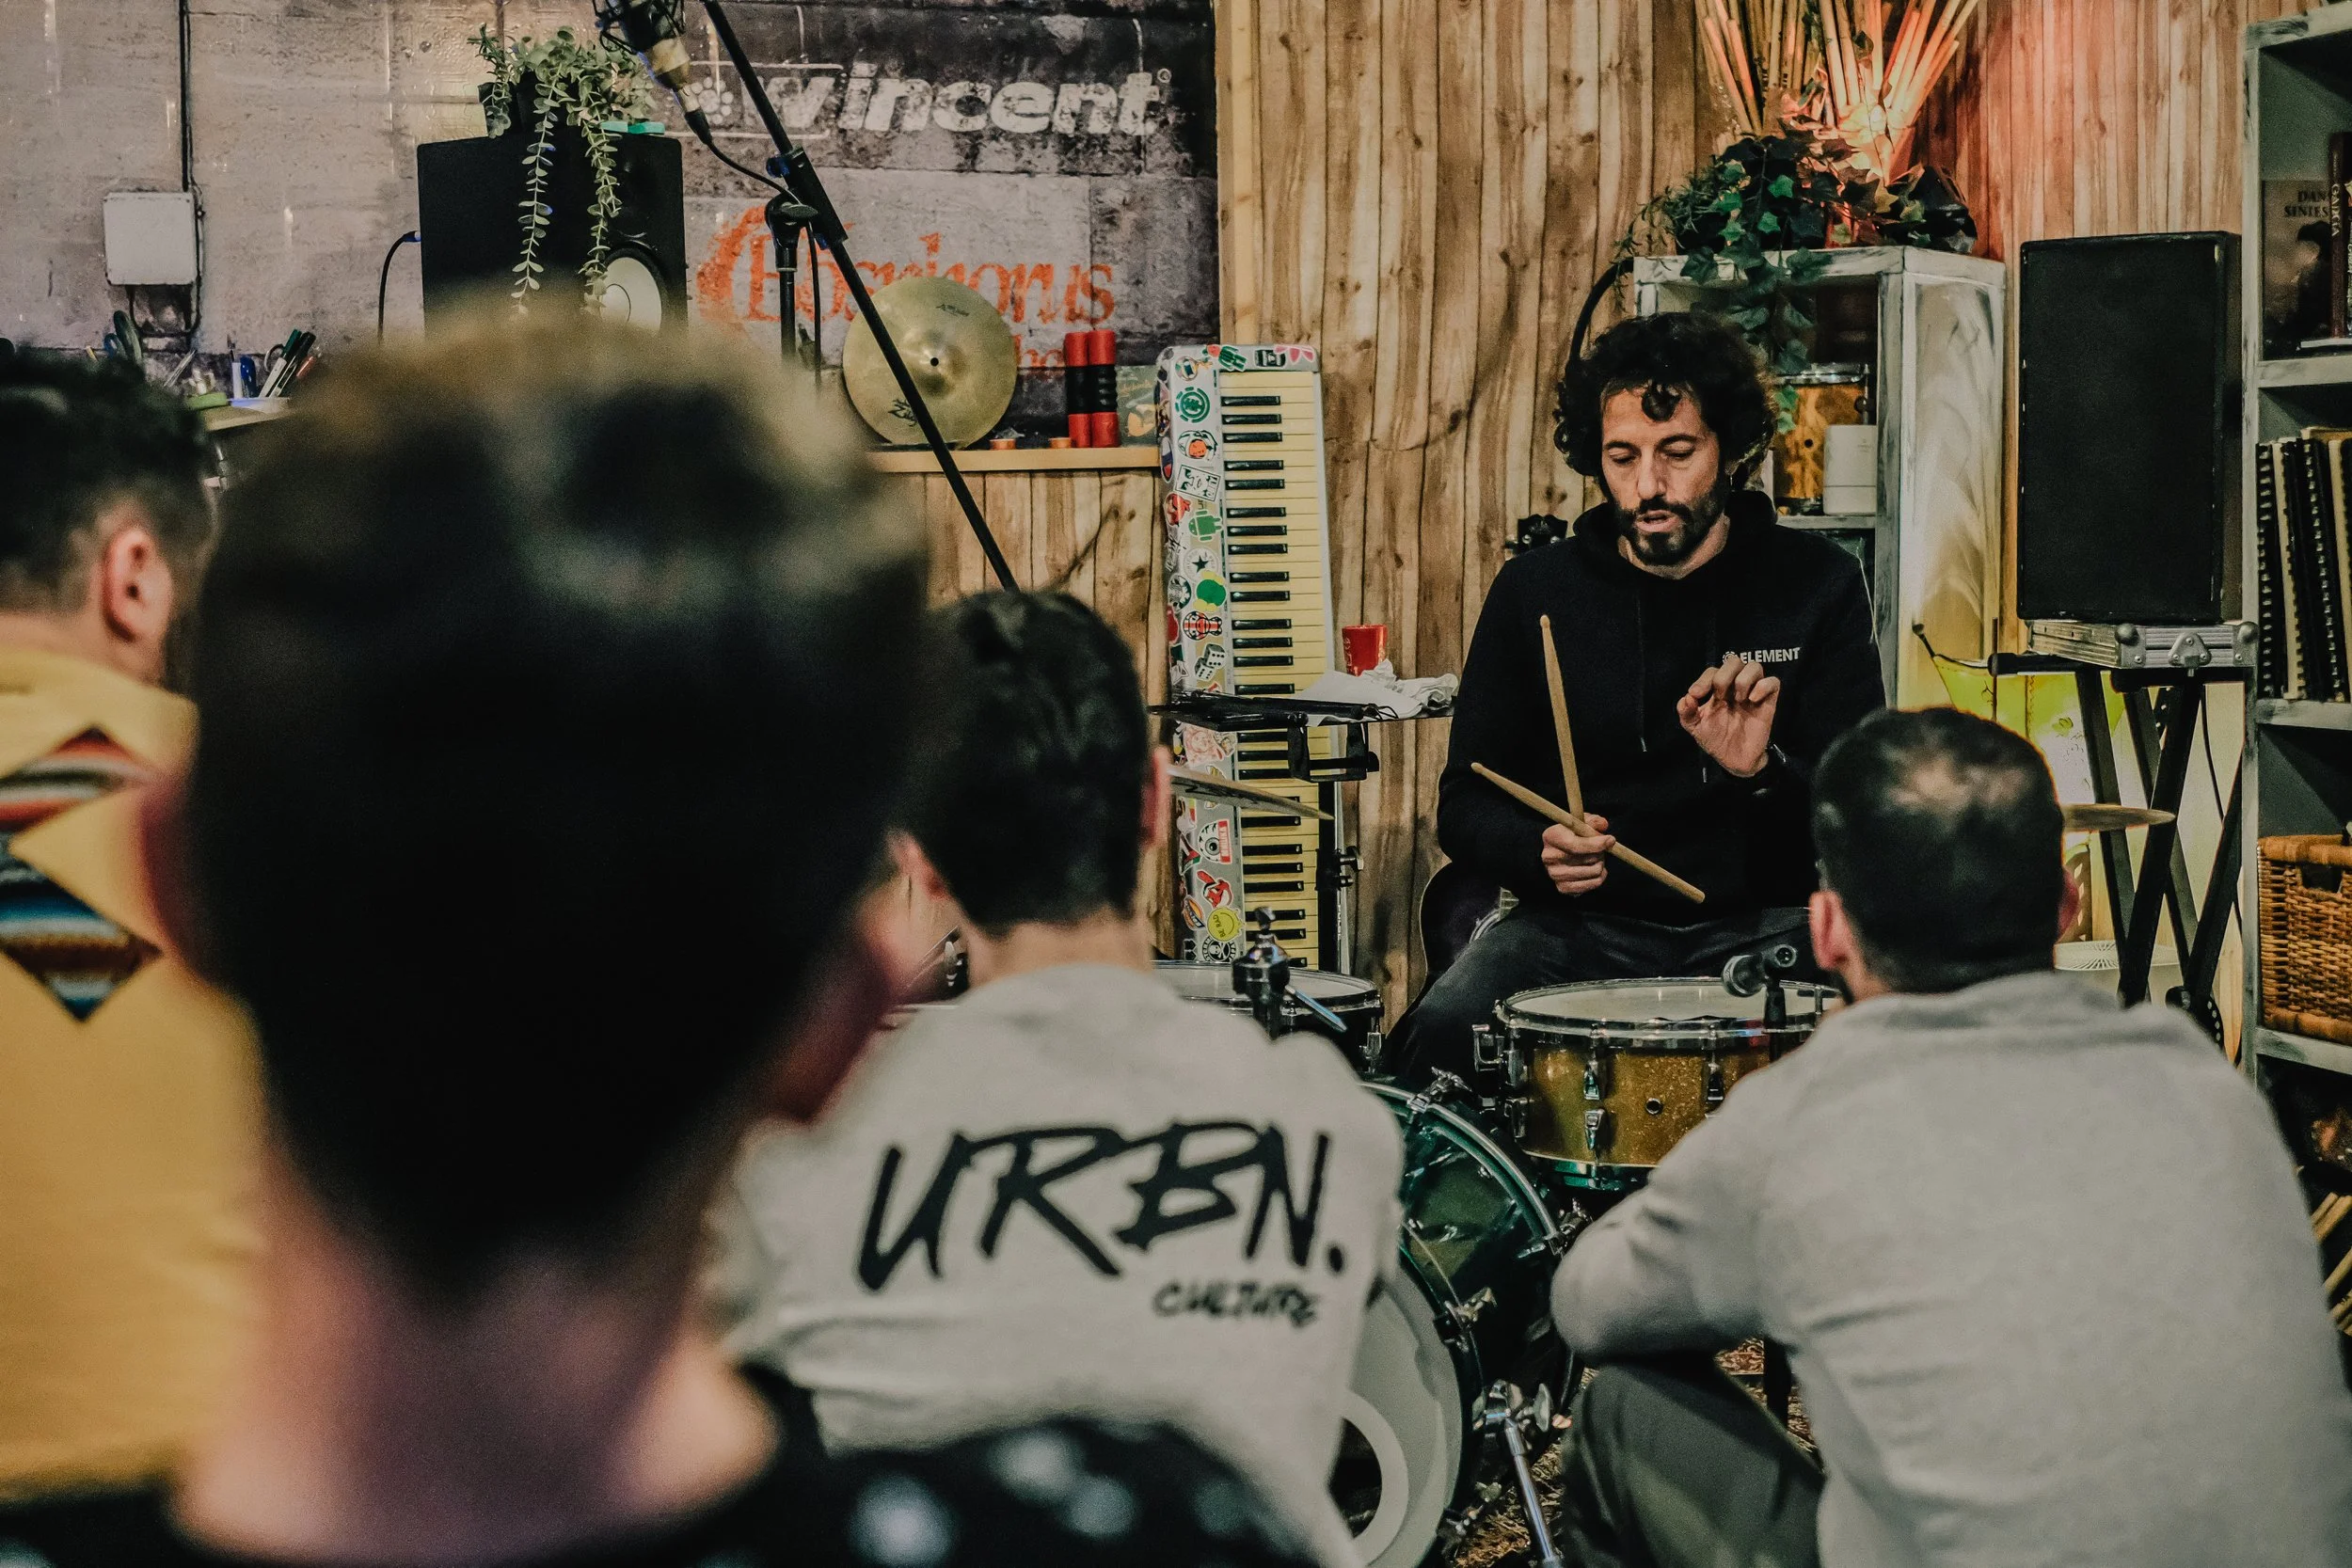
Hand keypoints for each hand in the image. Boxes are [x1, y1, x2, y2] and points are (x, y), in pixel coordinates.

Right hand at [1541, 813, 1611, 895]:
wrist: (1556, 854)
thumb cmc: (1570, 835)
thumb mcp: (1580, 823)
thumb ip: (1592, 821)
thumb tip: (1603, 825)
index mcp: (1551, 837)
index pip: (1575, 844)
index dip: (1596, 843)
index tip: (1610, 839)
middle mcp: (1549, 857)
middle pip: (1588, 858)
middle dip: (1601, 852)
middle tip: (1600, 849)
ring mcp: (1555, 875)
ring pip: (1594, 871)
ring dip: (1601, 863)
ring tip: (1597, 858)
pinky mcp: (1563, 888)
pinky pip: (1594, 884)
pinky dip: (1601, 876)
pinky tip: (1597, 870)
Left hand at [1677, 654, 1778, 776]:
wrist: (1734, 761)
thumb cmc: (1715, 740)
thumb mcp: (1695, 728)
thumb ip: (1686, 713)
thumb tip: (1686, 698)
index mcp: (1717, 690)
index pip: (1712, 671)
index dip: (1703, 679)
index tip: (1696, 695)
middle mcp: (1735, 687)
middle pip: (1734, 661)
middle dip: (1724, 675)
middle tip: (1719, 696)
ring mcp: (1753, 693)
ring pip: (1755, 666)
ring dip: (1743, 679)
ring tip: (1738, 700)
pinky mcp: (1768, 703)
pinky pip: (1773, 682)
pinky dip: (1763, 686)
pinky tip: (1752, 700)